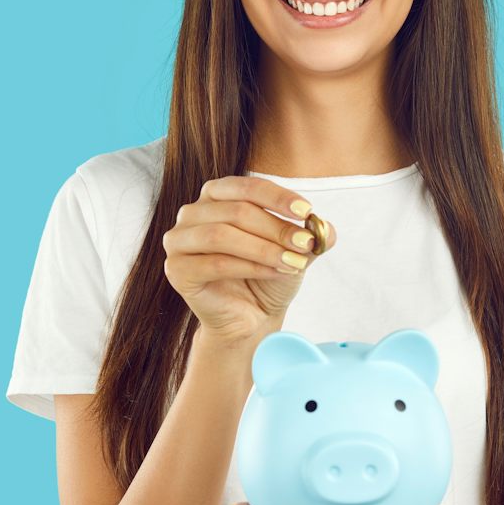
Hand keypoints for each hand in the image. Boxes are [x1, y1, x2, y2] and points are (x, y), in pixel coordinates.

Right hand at [161, 176, 337, 343]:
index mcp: (217, 195)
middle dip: (275, 228)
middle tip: (306, 244)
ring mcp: (179, 241)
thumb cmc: (268, 275)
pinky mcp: (177, 270)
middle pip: (236, 211)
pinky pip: (215, 263)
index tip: (307, 212)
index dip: (278, 197)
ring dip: (263, 248)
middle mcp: (192, 213)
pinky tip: (274, 272)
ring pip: (221, 235)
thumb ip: (310, 235)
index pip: (248, 187)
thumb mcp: (295, 250)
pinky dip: (249, 267)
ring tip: (293, 262)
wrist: (251, 317)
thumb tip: (326, 227)